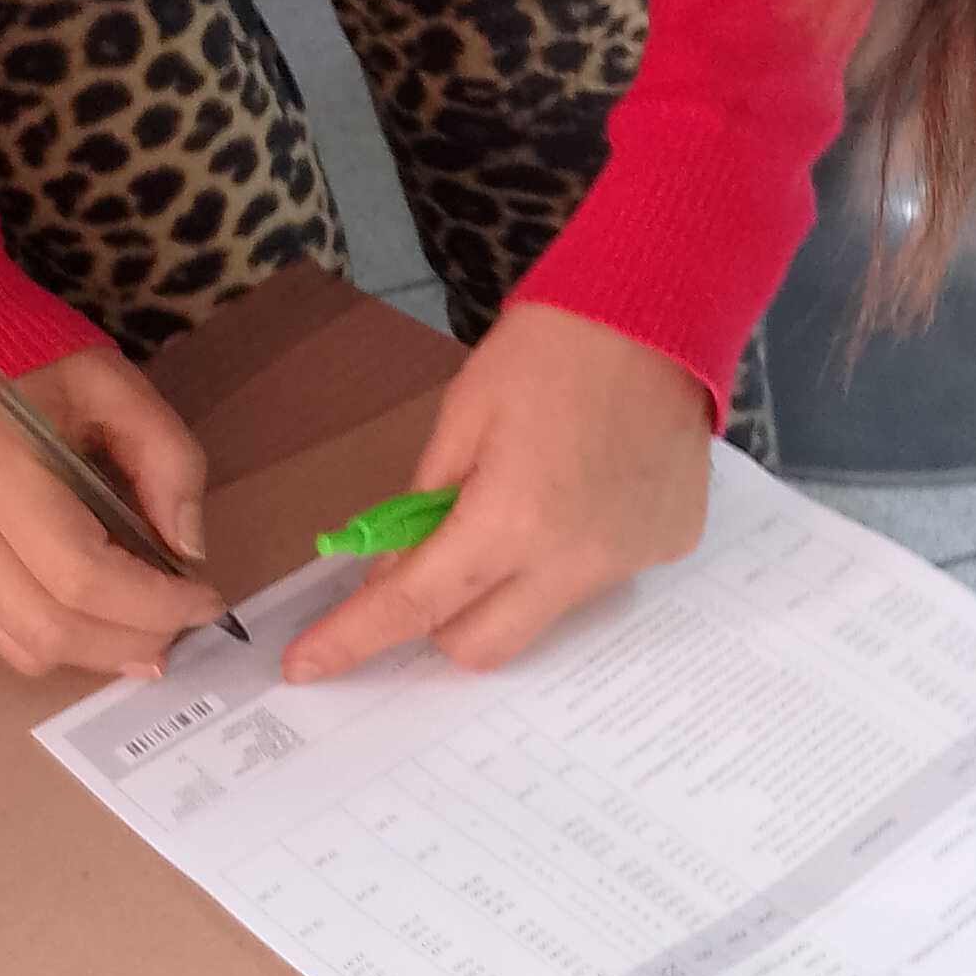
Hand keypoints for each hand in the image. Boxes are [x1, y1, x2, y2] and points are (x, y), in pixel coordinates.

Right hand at [0, 346, 221, 679]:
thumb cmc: (42, 373)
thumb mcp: (120, 391)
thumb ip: (170, 462)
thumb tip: (189, 551)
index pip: (84, 576)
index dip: (155, 604)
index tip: (207, 602)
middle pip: (54, 627)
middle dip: (133, 639)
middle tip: (183, 627)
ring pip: (27, 648)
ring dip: (100, 652)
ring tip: (148, 632)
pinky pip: (2, 637)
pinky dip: (61, 641)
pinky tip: (98, 620)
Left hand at [285, 302, 710, 683]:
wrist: (661, 309)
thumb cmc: (551, 348)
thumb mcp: (464, 415)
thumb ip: (422, 503)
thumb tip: (394, 573)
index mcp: (512, 521)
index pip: (414, 606)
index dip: (353, 640)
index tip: (305, 666)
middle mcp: (575, 562)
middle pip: (478, 645)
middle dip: (437, 619)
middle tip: (428, 563)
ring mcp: (630, 561)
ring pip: (542, 615)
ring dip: (509, 583)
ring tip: (526, 498)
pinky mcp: (669, 546)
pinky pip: (599, 576)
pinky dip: (573, 552)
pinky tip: (587, 487)